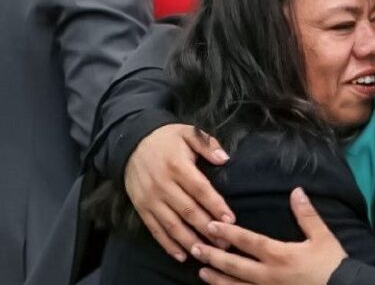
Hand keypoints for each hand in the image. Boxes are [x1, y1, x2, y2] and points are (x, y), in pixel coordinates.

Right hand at [125, 123, 234, 261]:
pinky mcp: (141, 208)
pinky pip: (155, 229)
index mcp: (177, 166)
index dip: (215, 205)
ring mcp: (150, 198)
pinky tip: (182, 255)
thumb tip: (224, 159)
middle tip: (225, 242)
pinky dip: (168, 244)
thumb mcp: (188, 132)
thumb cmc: (166, 139)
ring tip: (207, 251)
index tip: (230, 219)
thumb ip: (207, 144)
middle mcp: (163, 185)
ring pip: (172, 224)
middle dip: (207, 229)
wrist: (131, 142)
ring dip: (190, 241)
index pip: (200, 189)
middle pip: (188, 210)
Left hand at [192, 188, 347, 284]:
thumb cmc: (331, 263)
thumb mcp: (322, 236)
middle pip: (234, 265)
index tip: (210, 225)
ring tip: (201, 271)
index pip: (247, 242)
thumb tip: (296, 191)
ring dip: (217, 278)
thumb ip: (306, 214)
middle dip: (213, 256)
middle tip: (195, 248)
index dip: (227, 233)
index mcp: (279, 255)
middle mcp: (268, 275)